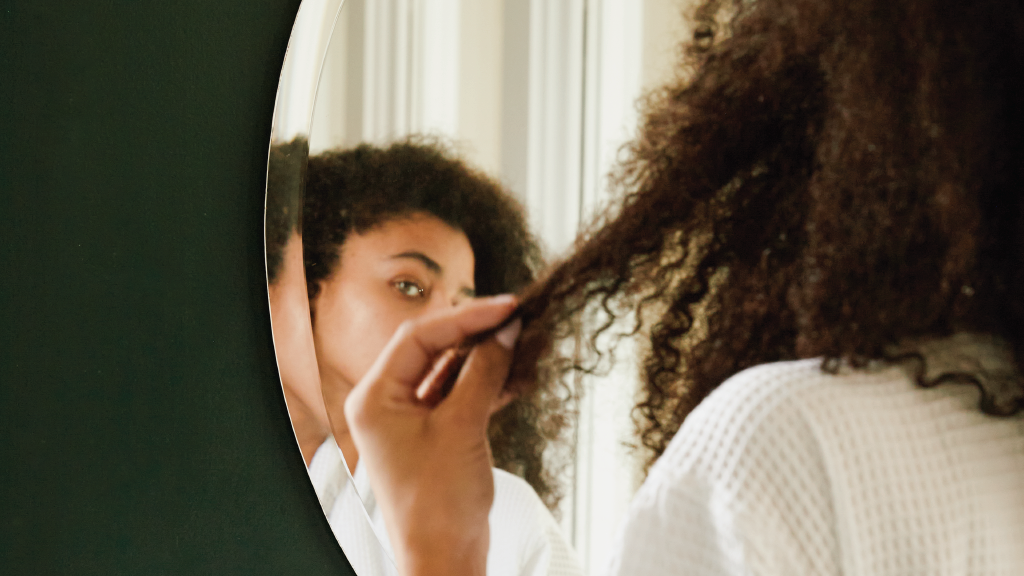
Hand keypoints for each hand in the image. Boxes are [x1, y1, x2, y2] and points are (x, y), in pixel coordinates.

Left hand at [345, 295, 521, 575]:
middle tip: (515, 318)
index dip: (465, 316)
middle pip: (431, 349)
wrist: (443, 558)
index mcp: (374, 396)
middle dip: (475, 333)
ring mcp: (408, 419)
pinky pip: (458, 395)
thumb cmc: (438, 503)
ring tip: (522, 341)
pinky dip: (486, 384)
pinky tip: (516, 373)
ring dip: (484, 358)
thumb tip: (505, 331)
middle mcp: (385, 403)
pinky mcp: (431, 435)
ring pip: (448, 371)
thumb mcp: (463, 426)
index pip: (418, 337)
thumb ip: (483, 372)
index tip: (506, 307)